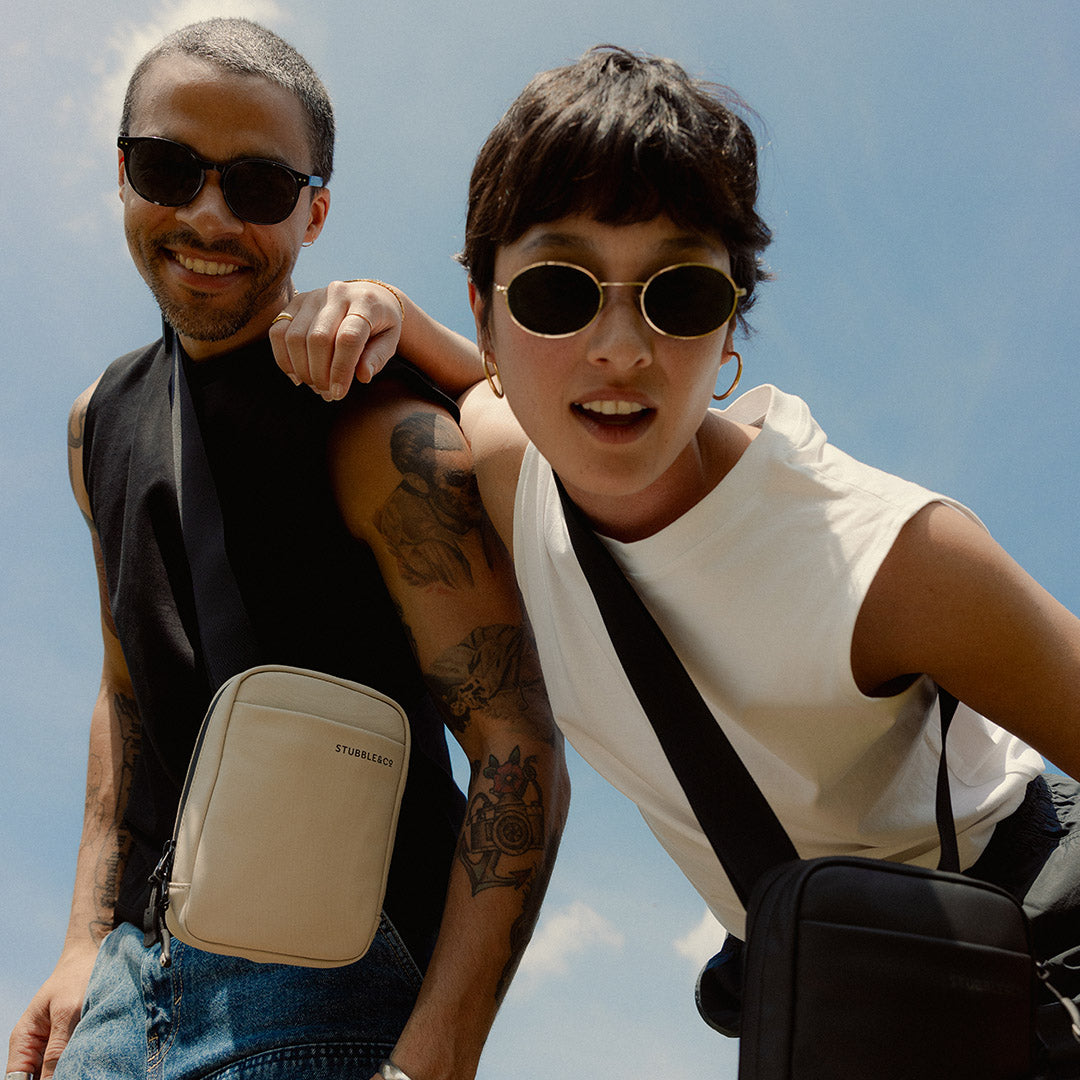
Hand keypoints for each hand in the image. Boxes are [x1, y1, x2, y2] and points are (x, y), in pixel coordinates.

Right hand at [6, 943, 96, 1078]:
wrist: (95, 955)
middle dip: (57, 1078)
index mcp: (25, 1039)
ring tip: (87, 1068)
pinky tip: (93, 1062)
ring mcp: (53, 1046)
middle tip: (79, 1073)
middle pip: (38, 1078)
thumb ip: (57, 1048)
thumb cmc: (78, 976)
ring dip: (71, 1070)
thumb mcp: (68, 1012)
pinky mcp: (72, 1042)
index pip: (18, 1078)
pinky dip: (80, 1062)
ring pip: (56, 1072)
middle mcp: (35, 1047)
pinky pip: (71, 1061)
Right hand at [270, 280, 403, 399]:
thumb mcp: (390, 341)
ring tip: (315, 386)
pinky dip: (283, 359)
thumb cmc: (381, 325)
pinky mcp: (295, 302)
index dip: (341, 370)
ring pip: (295, 337)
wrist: (369, 297)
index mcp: (365, 301)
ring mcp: (313, 296)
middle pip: (318, 338)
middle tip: (327, 393)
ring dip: (302, 369)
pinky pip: (278, 332)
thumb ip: (378, 358)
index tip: (338, 393)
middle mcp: (337, 293)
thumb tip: (363, 376)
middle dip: (319, 373)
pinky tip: (297, 376)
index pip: (348, 338)